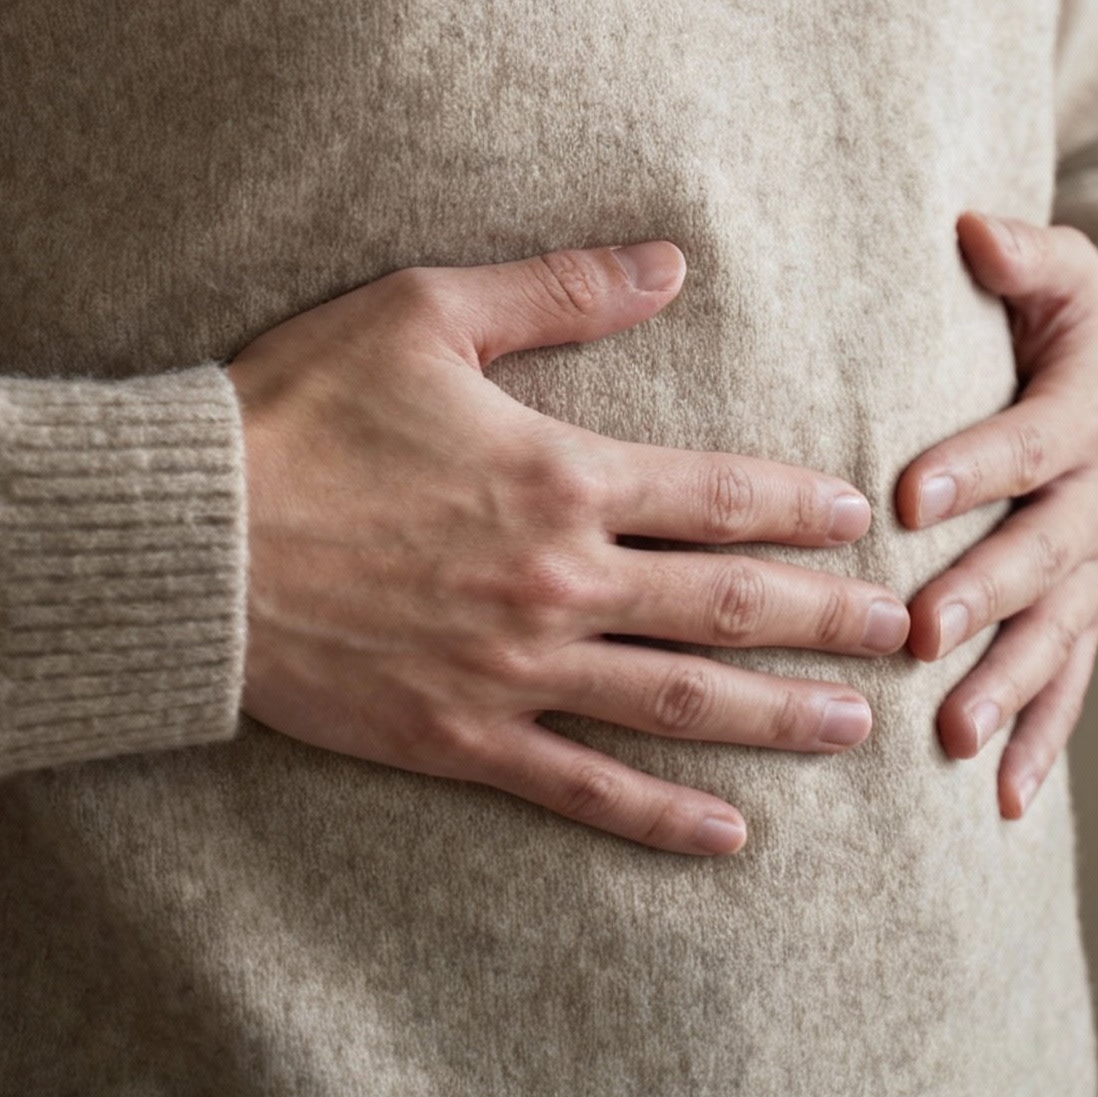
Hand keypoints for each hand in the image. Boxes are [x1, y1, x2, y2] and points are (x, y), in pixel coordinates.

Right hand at [226, 241, 908, 856]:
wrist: (188, 540)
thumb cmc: (299, 409)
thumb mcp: (428, 314)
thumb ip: (559, 291)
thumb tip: (669, 261)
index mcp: (560, 474)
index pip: (716, 495)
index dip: (800, 505)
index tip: (864, 515)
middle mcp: (558, 582)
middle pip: (726, 605)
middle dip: (828, 616)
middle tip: (909, 628)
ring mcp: (514, 670)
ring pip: (679, 703)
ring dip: (778, 716)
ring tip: (854, 724)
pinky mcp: (460, 735)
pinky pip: (582, 787)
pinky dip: (660, 817)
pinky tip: (726, 836)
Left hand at [896, 210, 1097, 819]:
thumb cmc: (1075, 333)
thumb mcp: (1065, 277)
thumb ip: (1021, 255)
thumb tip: (970, 226)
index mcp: (1083, 414)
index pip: (1024, 443)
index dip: (972, 466)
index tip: (908, 492)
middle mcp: (1095, 501)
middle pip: (1038, 555)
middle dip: (981, 596)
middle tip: (919, 632)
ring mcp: (1093, 570)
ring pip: (1053, 635)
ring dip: (1006, 688)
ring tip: (954, 737)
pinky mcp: (1086, 615)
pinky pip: (1069, 685)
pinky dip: (1041, 743)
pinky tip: (1001, 802)